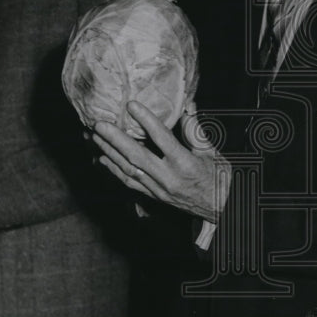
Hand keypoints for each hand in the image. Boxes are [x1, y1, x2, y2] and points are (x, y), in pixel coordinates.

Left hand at [92, 101, 230, 222]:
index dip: (146, 120)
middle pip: (137, 156)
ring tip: (95, 137)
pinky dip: (114, 170)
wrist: (221, 210)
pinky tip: (102, 158)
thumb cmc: (220, 179)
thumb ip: (195, 131)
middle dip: (115, 139)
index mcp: (186, 164)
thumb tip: (186, 106)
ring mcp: (159, 189)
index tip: (132, 105)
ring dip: (110, 153)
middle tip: (99, 125)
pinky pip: (130, 183)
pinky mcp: (154, 196)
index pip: (163, 139)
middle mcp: (169, 178)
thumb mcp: (213, 153)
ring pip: (129, 170)